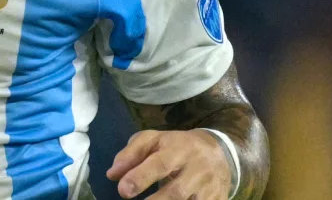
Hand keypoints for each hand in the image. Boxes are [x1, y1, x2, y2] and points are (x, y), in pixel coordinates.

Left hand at [107, 129, 232, 199]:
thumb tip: (112, 174)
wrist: (219, 153)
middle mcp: (198, 170)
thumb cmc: (177, 146)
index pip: (160, 164)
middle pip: (176, 191)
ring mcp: (209, 189)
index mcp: (180, 149)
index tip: (122, 190)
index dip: (141, 177)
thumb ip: (131, 154)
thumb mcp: (154, 140)